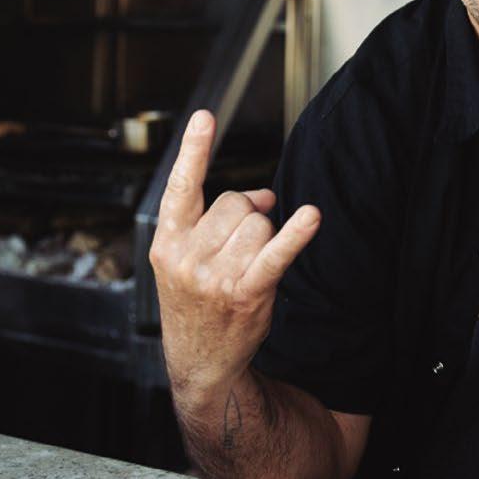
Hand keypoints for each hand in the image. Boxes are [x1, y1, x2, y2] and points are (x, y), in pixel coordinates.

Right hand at [149, 109, 319, 399]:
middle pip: (236, 203)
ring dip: (265, 237)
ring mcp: (216, 277)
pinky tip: (311, 217)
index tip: (205, 117)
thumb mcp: (189, 259)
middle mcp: (188, 257)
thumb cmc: (196, 302)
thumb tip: (265, 194)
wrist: (199, 361)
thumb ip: (217, 220)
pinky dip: (296, 234)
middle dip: (247, 215)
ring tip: (250, 266)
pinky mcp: (247, 293)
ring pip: (259, 224)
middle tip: (240, 246)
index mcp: (168, 242)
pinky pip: (276, 253)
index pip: (180, 188)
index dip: (193, 151)